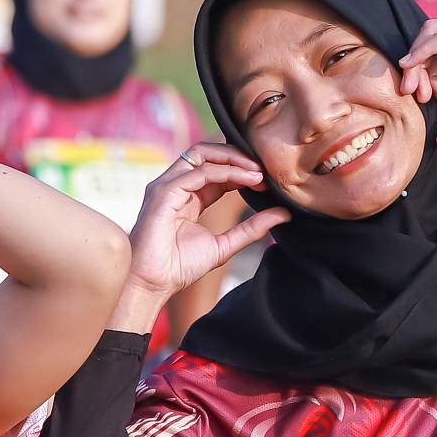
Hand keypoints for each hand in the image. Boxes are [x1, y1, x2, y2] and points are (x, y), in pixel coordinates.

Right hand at [118, 145, 281, 321]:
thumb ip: (251, 229)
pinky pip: (197, 172)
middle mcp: (176, 186)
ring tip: (257, 172)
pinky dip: (224, 171)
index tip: (266, 180)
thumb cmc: (179, 268)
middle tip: (263, 169)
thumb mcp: (224, 245)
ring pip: (201, 153)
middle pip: (207, 152)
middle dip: (237, 156)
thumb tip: (283, 214)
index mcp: (188, 196)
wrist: (153, 284)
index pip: (216, 169)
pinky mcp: (163, 192)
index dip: (242, 170)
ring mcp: (167, 186)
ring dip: (233, 159)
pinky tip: (244, 180)